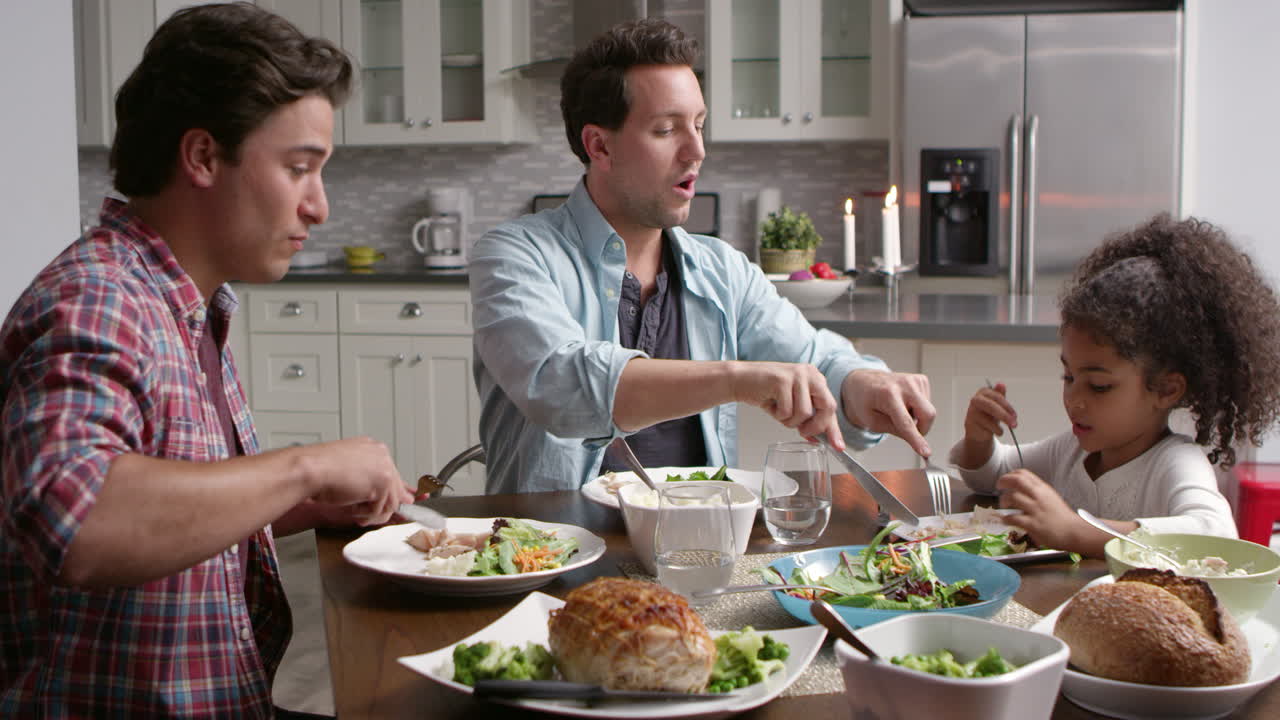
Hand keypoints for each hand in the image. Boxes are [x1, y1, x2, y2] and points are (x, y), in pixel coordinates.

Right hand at [296, 437, 413, 525]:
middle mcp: (381, 454)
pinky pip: (381, 509)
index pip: (390, 473)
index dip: (385, 493)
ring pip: (391, 501)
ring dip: (372, 513)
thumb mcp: (348, 473)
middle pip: (394, 488)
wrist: (308, 470)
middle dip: (380, 505)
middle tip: (365, 515)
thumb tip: (395, 494)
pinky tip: (354, 512)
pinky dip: (367, 516)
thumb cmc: (318, 471)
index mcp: (371, 448)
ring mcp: (384, 467)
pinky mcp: (383, 481)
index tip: (380, 504)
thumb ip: (371, 481)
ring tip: (356, 514)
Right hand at [730, 361, 843, 448]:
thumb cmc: (764, 392)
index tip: (838, 446)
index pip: (830, 407)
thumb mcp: (791, 405)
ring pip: (805, 413)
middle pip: (827, 408)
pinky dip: (777, 414)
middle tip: (802, 431)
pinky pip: (787, 411)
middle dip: (815, 426)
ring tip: (779, 410)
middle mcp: (810, 374)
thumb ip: (806, 419)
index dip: (833, 429)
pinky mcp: (783, 380)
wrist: (739, 380)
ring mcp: (797, 375)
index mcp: (815, 378)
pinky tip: (771, 404)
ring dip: (789, 420)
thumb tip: (818, 438)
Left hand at [840, 369, 933, 455]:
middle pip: (927, 415)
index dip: (916, 439)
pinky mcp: (921, 379)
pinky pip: (927, 403)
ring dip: (916, 417)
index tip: (926, 452)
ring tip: (898, 410)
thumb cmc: (865, 400)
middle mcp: (904, 384)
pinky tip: (904, 403)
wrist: (864, 381)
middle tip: (907, 431)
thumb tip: (917, 438)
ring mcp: (914, 380)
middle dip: (921, 429)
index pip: (906, 422)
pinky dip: (917, 408)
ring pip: (928, 411)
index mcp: (887, 394)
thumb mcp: (872, 422)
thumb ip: (894, 430)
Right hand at [955, 381, 1017, 468]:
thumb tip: (1001, 384)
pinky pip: (984, 429)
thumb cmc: (989, 415)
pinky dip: (991, 432)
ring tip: (1000, 431)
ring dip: (998, 428)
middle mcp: (975, 400)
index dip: (1007, 407)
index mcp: (983, 392)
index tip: (1015, 416)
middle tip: (1014, 424)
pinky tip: (991, 432)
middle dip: (1004, 416)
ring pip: (988, 420)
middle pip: (991, 406)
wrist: (978, 430)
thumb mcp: (998, 405)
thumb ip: (1000, 395)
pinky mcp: (969, 424)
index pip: (997, 397)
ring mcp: (971, 412)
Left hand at [995, 469, 1081, 550]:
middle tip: (998, 486)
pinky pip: (1013, 518)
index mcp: (1043, 489)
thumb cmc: (1063, 517)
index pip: (1023, 473)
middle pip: (1016, 481)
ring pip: (1012, 497)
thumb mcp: (1051, 498)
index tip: (1005, 480)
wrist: (1075, 532)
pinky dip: (1006, 518)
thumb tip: (1022, 490)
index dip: (1010, 475)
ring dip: (1003, 501)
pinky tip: (1005, 520)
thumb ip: (1037, 492)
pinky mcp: (1032, 523)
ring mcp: (1035, 509)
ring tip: (1003, 505)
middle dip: (1003, 481)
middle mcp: (1038, 496)